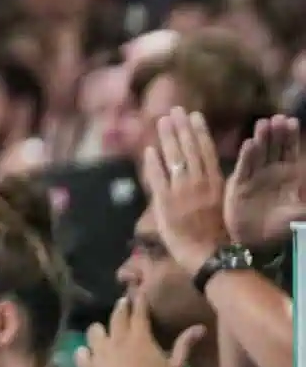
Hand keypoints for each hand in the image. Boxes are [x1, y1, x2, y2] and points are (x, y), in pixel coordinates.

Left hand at [73, 293, 202, 366]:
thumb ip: (185, 346)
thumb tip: (200, 327)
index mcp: (139, 337)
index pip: (138, 313)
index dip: (139, 301)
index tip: (138, 292)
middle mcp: (116, 339)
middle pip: (115, 317)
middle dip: (120, 308)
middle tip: (122, 303)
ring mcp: (99, 352)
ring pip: (94, 331)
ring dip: (99, 329)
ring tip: (103, 331)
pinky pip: (81, 354)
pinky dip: (84, 352)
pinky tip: (86, 354)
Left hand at [143, 107, 230, 271]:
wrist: (210, 256)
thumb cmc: (215, 234)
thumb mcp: (216, 203)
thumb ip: (205, 185)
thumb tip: (194, 169)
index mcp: (215, 183)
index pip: (206, 151)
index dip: (199, 132)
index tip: (194, 115)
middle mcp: (199, 183)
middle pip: (188, 149)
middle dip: (181, 128)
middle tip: (174, 110)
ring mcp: (182, 192)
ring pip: (174, 158)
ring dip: (167, 138)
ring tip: (162, 121)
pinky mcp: (166, 203)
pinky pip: (157, 178)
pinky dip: (153, 163)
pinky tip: (148, 150)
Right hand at [227, 113, 305, 248]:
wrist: (257, 241)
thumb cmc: (281, 227)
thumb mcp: (301, 213)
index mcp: (288, 176)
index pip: (290, 151)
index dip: (291, 137)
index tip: (291, 121)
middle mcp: (271, 172)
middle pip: (274, 148)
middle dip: (276, 133)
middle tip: (277, 118)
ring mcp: (255, 177)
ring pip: (259, 154)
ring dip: (261, 139)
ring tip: (263, 124)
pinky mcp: (240, 184)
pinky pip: (244, 168)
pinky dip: (247, 156)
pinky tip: (249, 144)